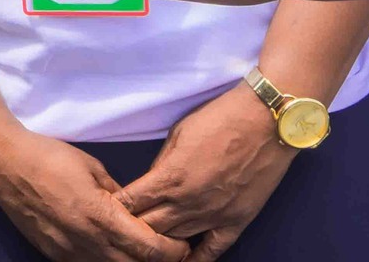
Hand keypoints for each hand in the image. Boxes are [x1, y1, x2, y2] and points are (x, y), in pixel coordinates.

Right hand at [0, 126, 191, 261]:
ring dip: (129, 261)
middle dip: (156, 261)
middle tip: (167, 251)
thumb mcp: (92, 167)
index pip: (150, 248)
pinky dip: (103, 260)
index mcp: (102, 217)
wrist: (3, 164)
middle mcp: (88, 241)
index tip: (183, 245)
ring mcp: (68, 252)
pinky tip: (106, 248)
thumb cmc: (49, 157)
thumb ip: (118, 194)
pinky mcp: (53, 254)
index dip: (173, 251)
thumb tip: (136, 210)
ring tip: (137, 250)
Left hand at [117, 86, 292, 260]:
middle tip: (121, 229)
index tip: (105, 210)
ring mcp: (213, 215)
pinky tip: (184, 261)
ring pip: (176, 241)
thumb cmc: (217, 120)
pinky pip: (213, 250)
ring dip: (159, 243)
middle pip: (149, 228)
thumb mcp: (177, 136)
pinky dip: (196, 259)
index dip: (115, 208)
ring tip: (146, 244)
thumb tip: (151, 184)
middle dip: (132, 228)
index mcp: (169, 178)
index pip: (130, 204)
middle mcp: (188, 202)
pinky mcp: (236, 221)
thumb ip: (162, 165)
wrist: (264, 123)